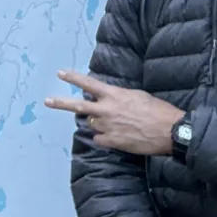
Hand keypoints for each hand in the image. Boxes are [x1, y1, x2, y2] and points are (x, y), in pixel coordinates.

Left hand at [46, 71, 184, 156]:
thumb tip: (108, 100)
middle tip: (47, 100)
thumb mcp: (137, 96)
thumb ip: (118, 98)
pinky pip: (100, 138)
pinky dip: (106, 137)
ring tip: (117, 122)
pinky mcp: (112, 142)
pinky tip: (119, 135)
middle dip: (61, 102)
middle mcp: (107, 110)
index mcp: (114, 96)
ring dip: (99, 122)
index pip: (89, 84)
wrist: (169, 131)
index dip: (73, 78)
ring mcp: (107, 127)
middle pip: (78, 105)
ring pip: (92, 123)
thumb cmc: (158, 110)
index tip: (60, 73)